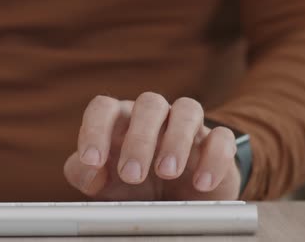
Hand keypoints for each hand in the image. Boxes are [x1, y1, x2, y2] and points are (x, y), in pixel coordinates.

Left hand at [64, 93, 240, 200]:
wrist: (174, 200)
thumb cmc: (130, 185)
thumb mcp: (101, 184)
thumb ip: (83, 174)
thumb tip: (89, 169)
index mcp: (120, 120)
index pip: (104, 107)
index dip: (95, 129)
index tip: (92, 160)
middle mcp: (153, 116)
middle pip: (149, 103)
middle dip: (139, 140)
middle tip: (132, 176)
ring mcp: (186, 126)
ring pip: (188, 108)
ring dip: (177, 140)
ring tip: (168, 173)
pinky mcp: (215, 143)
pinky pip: (222, 137)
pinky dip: (214, 158)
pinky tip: (201, 184)